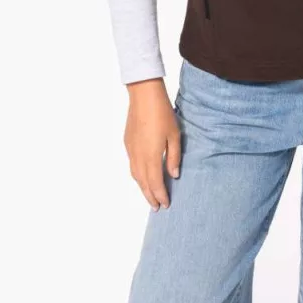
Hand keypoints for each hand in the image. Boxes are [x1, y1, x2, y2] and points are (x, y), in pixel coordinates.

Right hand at [123, 78, 180, 209]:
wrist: (144, 96)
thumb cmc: (162, 114)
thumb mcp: (175, 135)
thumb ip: (174, 157)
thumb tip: (174, 175)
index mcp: (152, 156)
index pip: (156, 183)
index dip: (160, 195)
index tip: (165, 205)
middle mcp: (139, 156)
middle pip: (143, 183)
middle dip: (150, 196)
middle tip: (156, 207)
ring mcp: (131, 150)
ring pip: (135, 175)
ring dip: (142, 187)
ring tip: (150, 195)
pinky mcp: (127, 143)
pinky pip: (132, 165)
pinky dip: (137, 175)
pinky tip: (143, 175)